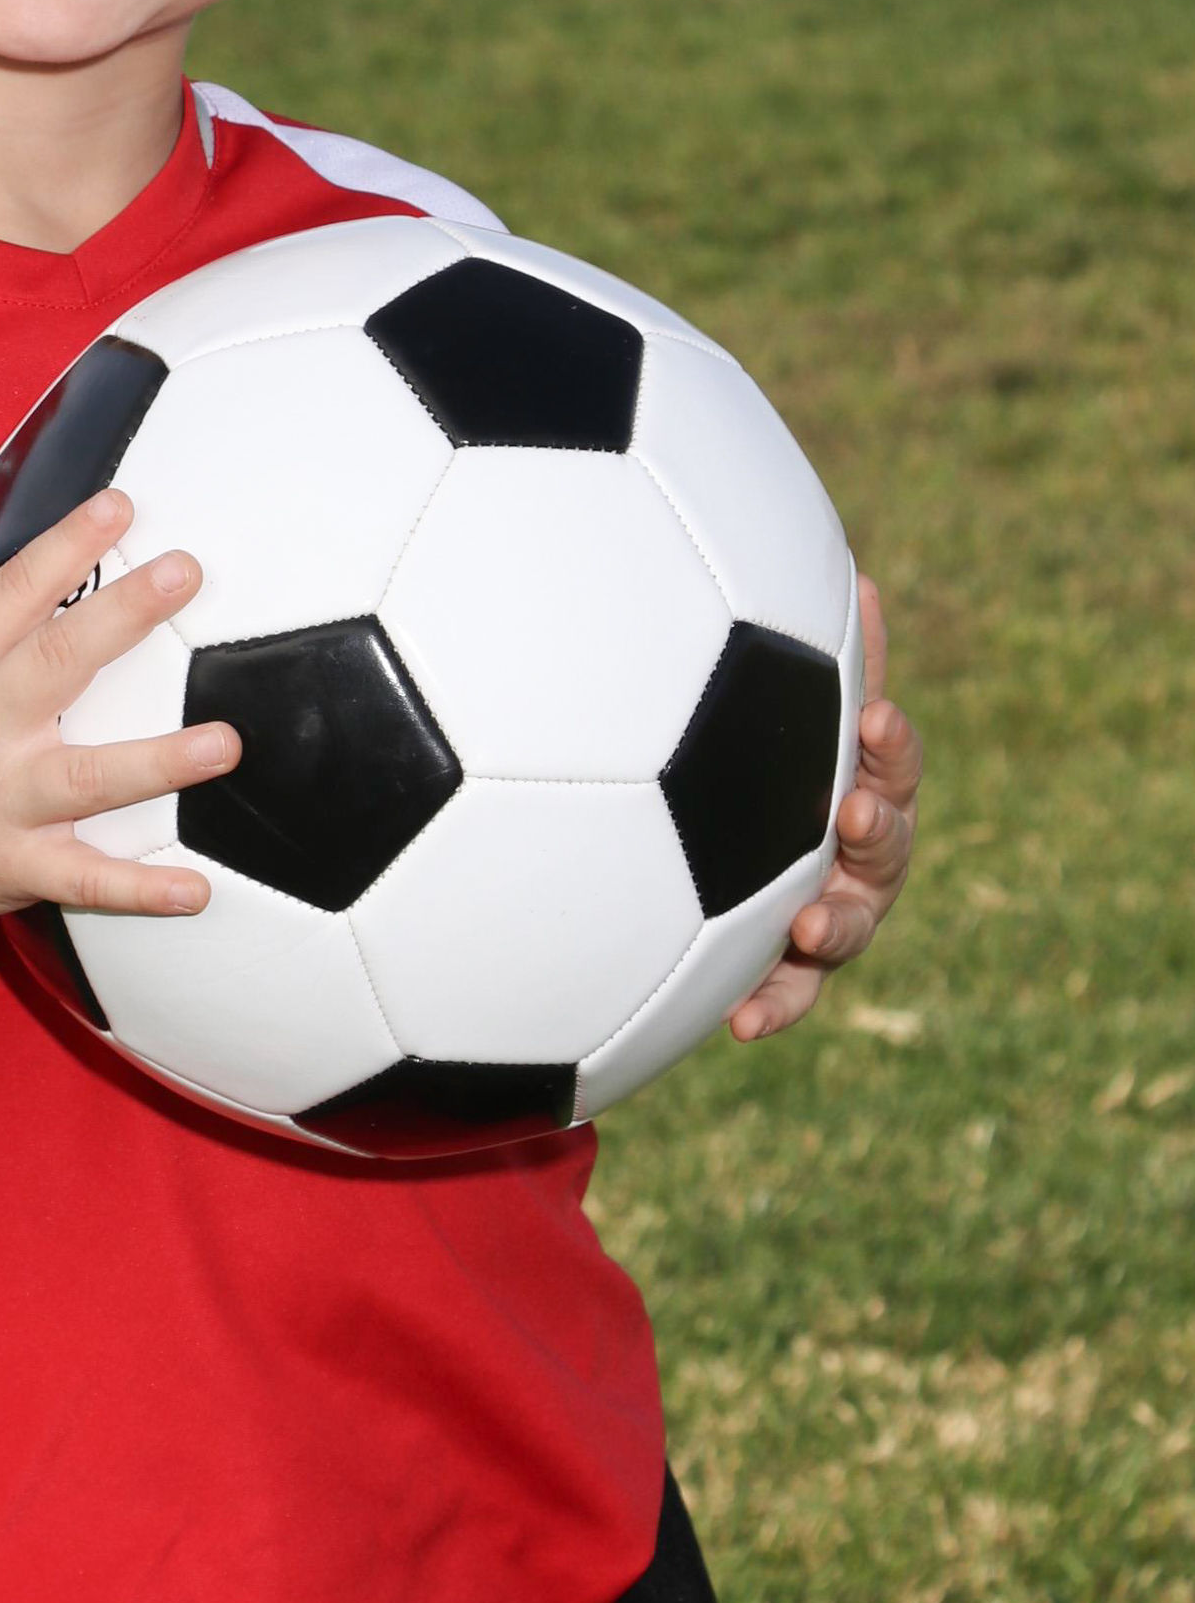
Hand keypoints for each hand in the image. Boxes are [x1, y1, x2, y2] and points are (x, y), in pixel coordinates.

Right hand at [0, 487, 236, 941]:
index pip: (12, 594)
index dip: (65, 545)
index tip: (118, 505)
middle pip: (57, 664)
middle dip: (122, 616)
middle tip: (184, 571)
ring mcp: (0, 803)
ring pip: (87, 779)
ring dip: (158, 764)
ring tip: (225, 742)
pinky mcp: (16, 867)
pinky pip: (83, 881)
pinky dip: (138, 892)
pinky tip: (195, 891)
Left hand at [727, 573, 921, 1041]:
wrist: (709, 851)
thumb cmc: (760, 763)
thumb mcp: (790, 710)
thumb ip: (828, 663)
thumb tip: (860, 578)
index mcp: (864, 785)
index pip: (894, 761)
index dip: (891, 745)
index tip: (875, 721)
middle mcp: (860, 855)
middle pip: (889, 847)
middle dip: (878, 831)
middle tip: (854, 817)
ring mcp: (832, 914)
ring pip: (849, 928)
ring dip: (835, 926)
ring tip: (807, 926)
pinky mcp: (790, 971)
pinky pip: (790, 995)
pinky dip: (773, 1006)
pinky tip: (740, 1024)